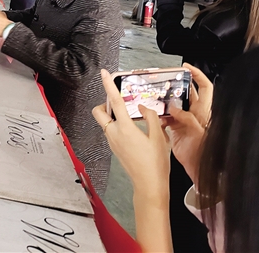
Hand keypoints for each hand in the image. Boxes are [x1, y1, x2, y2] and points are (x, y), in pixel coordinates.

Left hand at [92, 69, 170, 202]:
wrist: (149, 185)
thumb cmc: (155, 164)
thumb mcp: (159, 137)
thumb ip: (151, 118)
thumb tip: (144, 108)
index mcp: (125, 128)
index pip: (114, 101)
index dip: (108, 85)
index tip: (104, 73)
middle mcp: (114, 134)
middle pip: (99, 111)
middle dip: (104, 103)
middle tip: (119, 102)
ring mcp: (112, 142)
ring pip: (104, 122)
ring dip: (112, 115)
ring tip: (131, 117)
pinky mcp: (114, 148)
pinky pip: (110, 131)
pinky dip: (117, 125)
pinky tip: (133, 130)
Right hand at [162, 64, 212, 182]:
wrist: (197, 169)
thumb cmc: (202, 153)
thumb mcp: (196, 133)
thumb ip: (187, 119)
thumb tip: (174, 108)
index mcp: (203, 112)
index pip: (204, 87)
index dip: (197, 75)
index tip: (185, 67)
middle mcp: (194, 114)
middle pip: (186, 93)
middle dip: (174, 86)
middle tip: (163, 81)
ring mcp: (184, 121)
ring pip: (173, 104)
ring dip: (164, 101)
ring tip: (154, 96)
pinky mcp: (175, 128)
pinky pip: (165, 117)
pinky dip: (159, 115)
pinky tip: (153, 115)